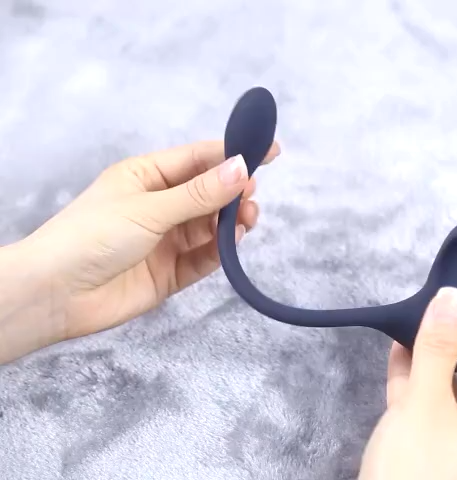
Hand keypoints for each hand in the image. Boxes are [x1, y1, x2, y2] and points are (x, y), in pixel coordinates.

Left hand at [20, 140, 279, 341]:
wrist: (55, 295)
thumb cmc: (91, 236)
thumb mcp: (149, 208)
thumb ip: (200, 193)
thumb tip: (243, 168)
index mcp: (146, 176)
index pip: (198, 159)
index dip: (234, 153)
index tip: (270, 151)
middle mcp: (159, 205)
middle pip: (209, 193)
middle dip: (235, 192)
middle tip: (251, 197)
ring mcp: (165, 240)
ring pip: (211, 226)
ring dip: (232, 222)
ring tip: (247, 221)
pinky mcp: (170, 272)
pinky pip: (204, 258)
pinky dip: (221, 251)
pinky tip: (231, 244)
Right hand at [359, 286, 456, 479]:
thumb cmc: (415, 468)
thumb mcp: (425, 405)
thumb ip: (437, 349)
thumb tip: (453, 295)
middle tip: (442, 284)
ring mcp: (453, 432)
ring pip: (447, 378)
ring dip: (432, 346)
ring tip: (419, 305)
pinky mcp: (425, 441)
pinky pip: (424, 397)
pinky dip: (412, 372)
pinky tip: (398, 344)